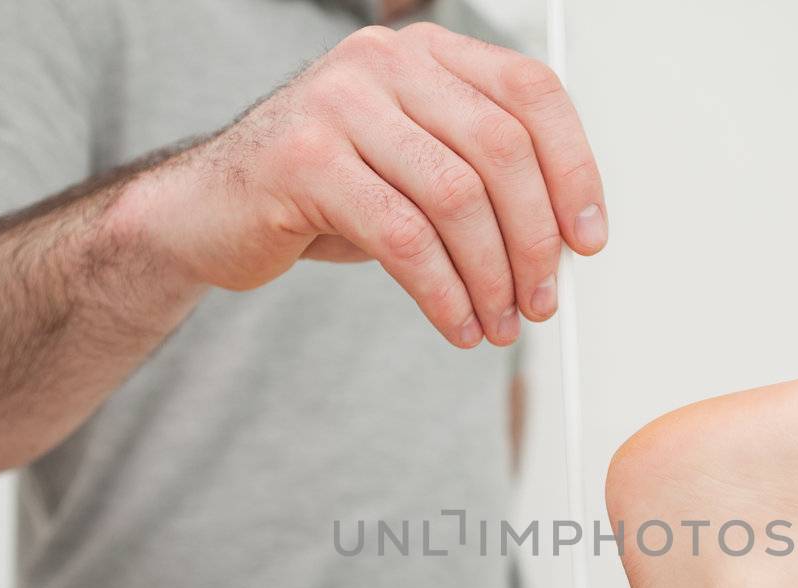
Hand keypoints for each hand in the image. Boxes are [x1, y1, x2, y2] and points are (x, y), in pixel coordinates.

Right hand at [142, 23, 607, 347]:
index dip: (575, 170)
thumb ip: (485, 180)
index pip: (531, 94)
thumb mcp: (417, 169)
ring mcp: (339, 104)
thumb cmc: (323, 191)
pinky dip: (442, 293)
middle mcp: (386, 62)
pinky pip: (403, 237)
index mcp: (427, 53)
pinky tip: (455, 323)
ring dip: (491, 276)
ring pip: (456, 198)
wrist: (210, 211)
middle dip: (534, 241)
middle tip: (541, 301)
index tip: (588, 239)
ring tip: (497, 323)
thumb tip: (566, 242)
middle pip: (502, 150)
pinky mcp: (302, 161)